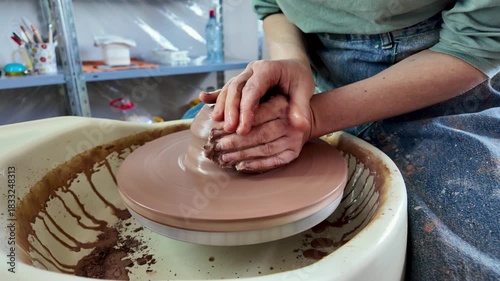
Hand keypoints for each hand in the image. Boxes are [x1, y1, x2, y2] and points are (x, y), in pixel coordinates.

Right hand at [199, 59, 314, 135]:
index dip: (246, 109)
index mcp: (267, 69)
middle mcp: (252, 70)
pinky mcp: (239, 83)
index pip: (253, 89)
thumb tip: (301, 126)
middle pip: (236, 88)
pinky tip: (203, 100)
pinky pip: (225, 89)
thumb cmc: (298, 79)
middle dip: (231, 109)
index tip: (244, 129)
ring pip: (228, 89)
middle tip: (229, 129)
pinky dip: (215, 95)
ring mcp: (244, 75)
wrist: (292, 68)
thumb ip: (301, 107)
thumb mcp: (305, 90)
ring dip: (222, 106)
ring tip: (219, 124)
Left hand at [204, 94, 312, 172]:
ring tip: (223, 157)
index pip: (255, 116)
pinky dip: (256, 165)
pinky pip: (273, 162)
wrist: (306, 117)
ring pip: (264, 149)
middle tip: (216, 146)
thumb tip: (203, 97)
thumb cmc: (277, 104)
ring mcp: (293, 139)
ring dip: (242, 155)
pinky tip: (240, 166)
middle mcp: (289, 123)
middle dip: (235, 142)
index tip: (216, 130)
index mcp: (281, 105)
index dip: (235, 124)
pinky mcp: (294, 153)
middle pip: (258, 134)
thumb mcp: (263, 93)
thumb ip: (237, 96)